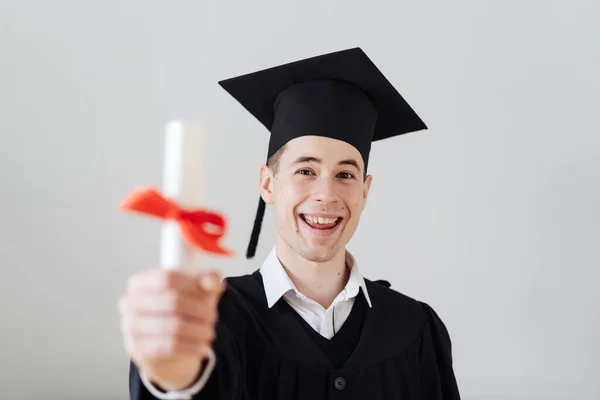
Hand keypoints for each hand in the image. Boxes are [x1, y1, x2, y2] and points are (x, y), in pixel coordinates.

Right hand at [118, 268, 224, 390]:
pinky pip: (169, 346)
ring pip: (172, 326)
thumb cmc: (180, 314)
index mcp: (140, 282)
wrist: (166, 352)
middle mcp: (130, 302)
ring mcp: (131, 327)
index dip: (192, 285)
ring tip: (209, 332)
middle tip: (213, 317)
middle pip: (172, 301)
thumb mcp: (196, 295)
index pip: (167, 277)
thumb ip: (208, 282)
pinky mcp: (138, 349)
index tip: (208, 294)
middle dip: (199, 309)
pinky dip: (191, 346)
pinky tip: (201, 347)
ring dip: (198, 330)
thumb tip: (213, 279)